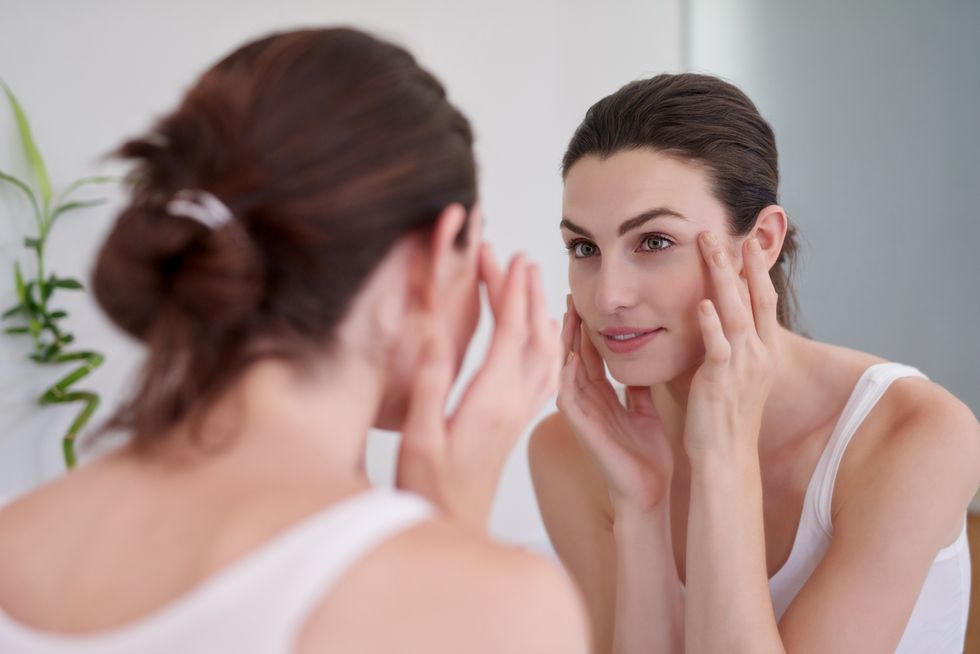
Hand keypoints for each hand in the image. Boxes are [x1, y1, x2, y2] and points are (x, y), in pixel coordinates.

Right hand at [396, 246, 559, 530]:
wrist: (456, 527)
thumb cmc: (430, 488)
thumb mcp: (420, 438)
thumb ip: (431, 386)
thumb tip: (436, 334)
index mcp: (490, 401)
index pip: (509, 333)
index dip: (510, 292)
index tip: (507, 259)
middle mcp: (514, 403)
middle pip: (532, 335)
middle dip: (527, 292)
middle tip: (520, 257)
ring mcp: (520, 412)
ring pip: (545, 353)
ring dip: (542, 314)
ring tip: (535, 283)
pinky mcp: (517, 421)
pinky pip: (546, 374)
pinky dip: (549, 345)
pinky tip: (545, 335)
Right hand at [556, 298, 673, 514]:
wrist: (650, 494)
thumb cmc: (647, 458)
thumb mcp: (645, 412)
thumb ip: (639, 389)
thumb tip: (641, 361)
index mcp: (602, 398)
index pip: (590, 355)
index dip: (587, 329)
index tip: (586, 301)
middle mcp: (587, 403)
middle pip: (574, 356)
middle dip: (571, 328)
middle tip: (569, 297)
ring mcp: (582, 416)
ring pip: (566, 372)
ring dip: (565, 345)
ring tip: (565, 316)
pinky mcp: (582, 430)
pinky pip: (568, 399)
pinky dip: (567, 377)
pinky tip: (569, 356)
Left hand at [684, 233, 778, 463]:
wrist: (727, 457)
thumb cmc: (724, 419)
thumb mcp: (734, 376)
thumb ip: (727, 347)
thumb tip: (712, 320)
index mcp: (763, 354)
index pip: (764, 302)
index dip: (757, 271)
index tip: (746, 243)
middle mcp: (759, 356)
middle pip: (756, 299)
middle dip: (744, 263)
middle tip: (729, 232)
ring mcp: (742, 367)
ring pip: (737, 313)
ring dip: (723, 279)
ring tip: (711, 250)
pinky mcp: (721, 382)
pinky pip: (718, 348)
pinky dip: (711, 324)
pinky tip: (702, 303)